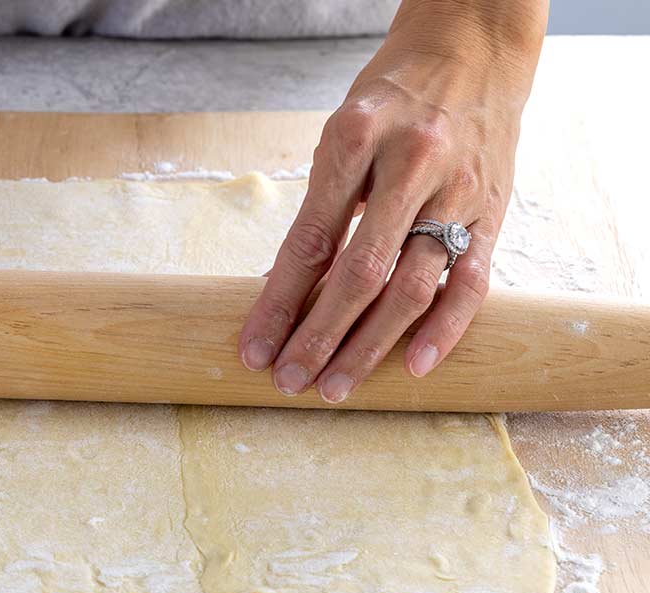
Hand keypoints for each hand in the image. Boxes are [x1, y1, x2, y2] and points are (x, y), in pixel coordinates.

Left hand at [239, 0, 546, 402]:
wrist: (473, 50)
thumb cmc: (391, 100)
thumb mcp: (340, 137)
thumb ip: (319, 210)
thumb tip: (281, 290)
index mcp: (356, 138)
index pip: (309, 241)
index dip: (278, 303)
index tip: (254, 349)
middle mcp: (411, 165)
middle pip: (360, 273)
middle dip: (318, 337)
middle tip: (289, 381)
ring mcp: (458, 191)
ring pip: (412, 286)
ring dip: (369, 346)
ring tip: (335, 387)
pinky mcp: (494, 211)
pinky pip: (471, 281)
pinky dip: (443, 329)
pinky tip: (412, 366)